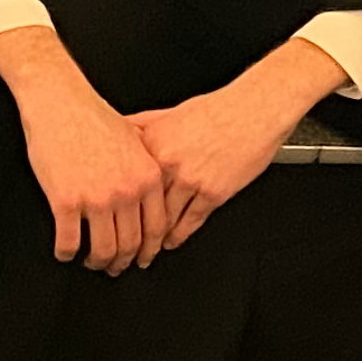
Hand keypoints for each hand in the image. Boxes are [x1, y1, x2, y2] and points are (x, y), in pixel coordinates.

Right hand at [0, 34, 176, 271]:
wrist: (60, 102)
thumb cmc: (94, 118)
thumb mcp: (135, 141)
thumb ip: (145, 170)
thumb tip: (149, 196)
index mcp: (146, 177)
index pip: (156, 228)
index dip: (148, 250)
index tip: (142, 258)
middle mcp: (126, 191)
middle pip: (131, 245)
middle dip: (122, 263)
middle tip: (114, 267)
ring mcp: (96, 198)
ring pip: (102, 249)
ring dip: (96, 262)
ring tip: (89, 261)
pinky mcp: (66, 201)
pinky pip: (68, 242)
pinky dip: (66, 252)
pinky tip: (65, 250)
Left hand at [126, 42, 341, 251]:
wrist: (254, 110)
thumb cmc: (217, 110)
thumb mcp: (169, 112)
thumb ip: (141, 126)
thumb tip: (118, 134)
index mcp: (152, 143)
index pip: (125, 182)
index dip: (114, 204)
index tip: (107, 219)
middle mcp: (167, 163)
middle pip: (140, 206)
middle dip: (131, 231)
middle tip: (122, 246)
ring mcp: (190, 179)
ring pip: (164, 219)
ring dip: (154, 240)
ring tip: (146, 250)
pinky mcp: (212, 192)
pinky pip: (190, 221)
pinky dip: (179, 236)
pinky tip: (172, 241)